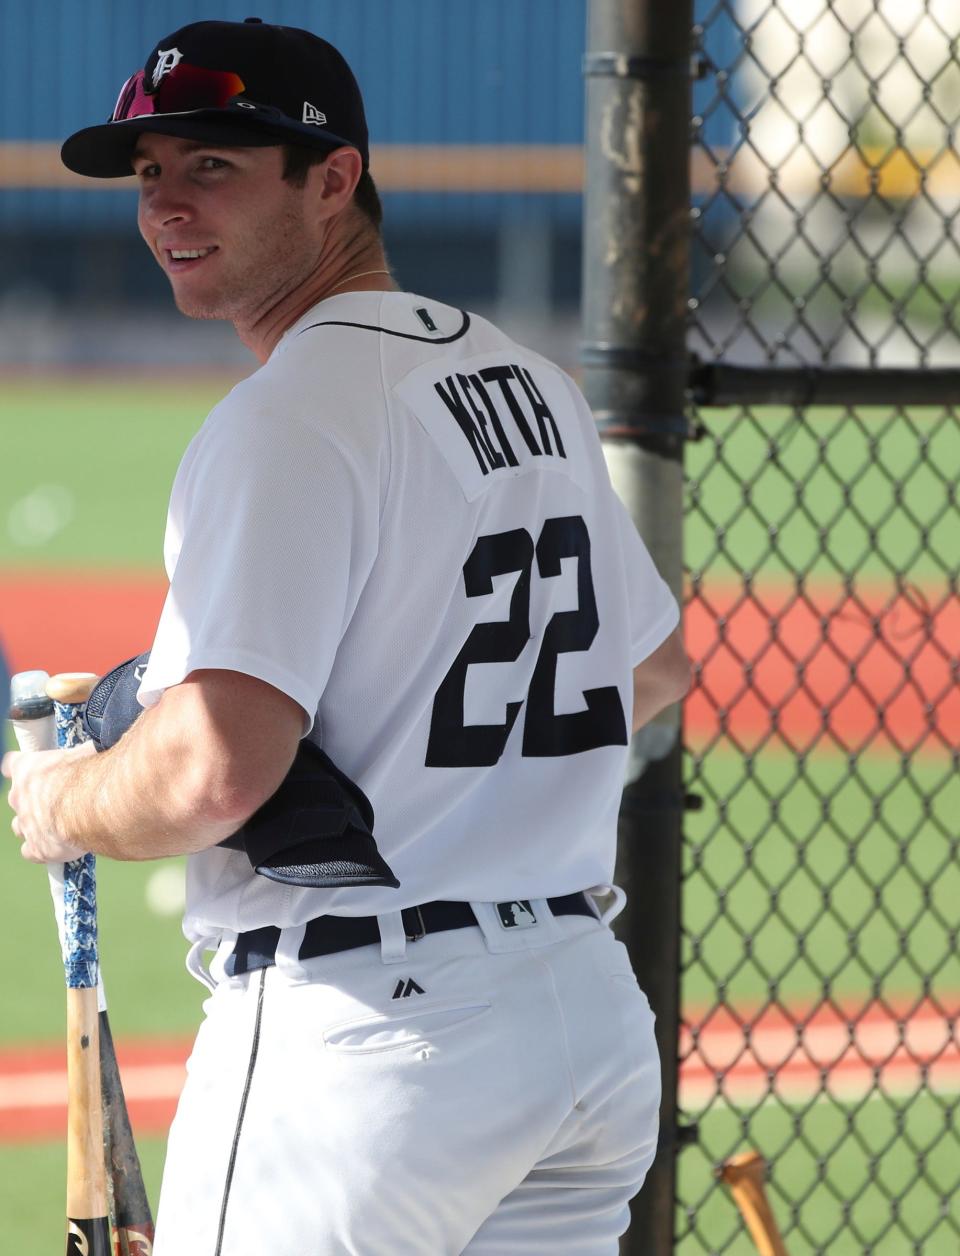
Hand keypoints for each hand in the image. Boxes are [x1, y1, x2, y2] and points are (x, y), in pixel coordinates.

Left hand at [2, 742, 96, 863]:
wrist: (95, 805)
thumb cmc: (92, 774)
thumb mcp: (86, 751)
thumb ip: (81, 754)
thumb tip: (93, 751)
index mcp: (27, 767)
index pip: (11, 764)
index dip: (23, 768)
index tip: (33, 769)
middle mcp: (19, 796)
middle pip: (16, 798)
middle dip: (34, 800)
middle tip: (59, 799)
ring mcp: (26, 823)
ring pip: (20, 827)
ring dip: (34, 825)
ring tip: (57, 825)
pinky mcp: (38, 848)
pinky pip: (30, 852)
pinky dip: (41, 850)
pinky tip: (58, 846)